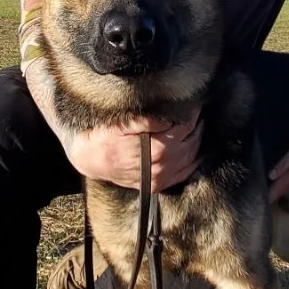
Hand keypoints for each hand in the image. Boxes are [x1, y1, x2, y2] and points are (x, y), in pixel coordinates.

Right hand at [61, 109, 202, 190]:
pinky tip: (194, 150)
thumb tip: (169, 119)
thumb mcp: (123, 123)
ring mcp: (161, 178)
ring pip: (191, 157)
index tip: (194, 104)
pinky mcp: (158, 185)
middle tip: (197, 113)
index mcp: (157, 149)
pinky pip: (184, 174)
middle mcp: (163, 166)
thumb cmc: (104, 138)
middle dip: (196, 126)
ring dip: (197, 141)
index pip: (185, 127)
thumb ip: (148, 121)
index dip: (191, 114)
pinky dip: (193, 161)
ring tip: (197, 127)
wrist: (90, 160)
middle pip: (192, 142)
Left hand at [268, 132, 288, 201]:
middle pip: (283, 190)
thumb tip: (270, 176)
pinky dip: (286, 186)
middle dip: (274, 195)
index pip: (278, 188)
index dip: (270, 194)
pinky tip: (285, 185)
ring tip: (272, 195)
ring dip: (280, 192)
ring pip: (288, 188)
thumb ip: (283, 164)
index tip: (262, 202)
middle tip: (264, 201)